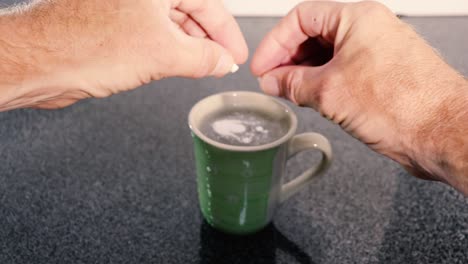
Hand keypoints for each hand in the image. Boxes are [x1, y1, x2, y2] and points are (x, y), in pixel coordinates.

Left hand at [0, 0, 247, 109]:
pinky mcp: (116, 26)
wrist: (41, 62)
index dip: (227, 32)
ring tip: (205, 69)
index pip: (208, 3)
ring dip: (191, 49)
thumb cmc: (86, 46)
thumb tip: (222, 61)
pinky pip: (154, 37)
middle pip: (191, 12)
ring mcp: (128, 8)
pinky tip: (178, 66)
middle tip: (223, 64)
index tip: (236, 53)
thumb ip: (202, 58)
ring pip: (172, 26)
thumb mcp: (163, 54)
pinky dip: (170, 53)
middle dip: (210, 41)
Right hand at [251, 1, 467, 192]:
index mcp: (357, 19)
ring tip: (287, 92)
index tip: (262, 65)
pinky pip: (342, 70)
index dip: (275, 42)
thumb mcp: (330, 92)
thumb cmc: (405, 106)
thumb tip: (274, 80)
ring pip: (328, 54)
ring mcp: (377, 52)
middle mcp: (369, 30)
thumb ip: (293, 83)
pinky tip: (310, 97)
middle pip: (314, 34)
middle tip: (271, 80)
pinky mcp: (381, 74)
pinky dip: (322, 82)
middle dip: (288, 58)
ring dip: (304, 72)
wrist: (443, 133)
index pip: (300, 19)